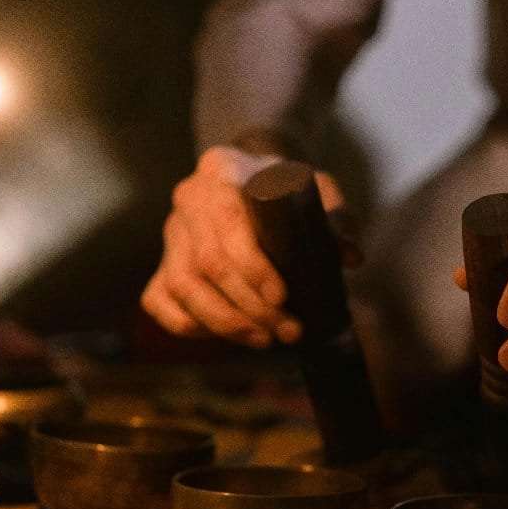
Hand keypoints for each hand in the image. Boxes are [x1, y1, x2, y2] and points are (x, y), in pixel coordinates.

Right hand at [141, 146, 355, 347]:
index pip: (228, 221)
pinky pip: (158, 300)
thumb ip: (336, 218)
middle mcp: (188, 198)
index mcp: (221, 169)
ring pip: (182, 285)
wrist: (255, 181)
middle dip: (248, 306)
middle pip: (206, 262)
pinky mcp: (162, 262)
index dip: (252, 266)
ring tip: (264, 339)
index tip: (282, 297)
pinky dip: (186, 324)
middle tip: (288, 330)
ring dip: (224, 322)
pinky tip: (221, 335)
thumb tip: (350, 256)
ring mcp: (171, 232)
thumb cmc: (288, 189)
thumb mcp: (318, 189)